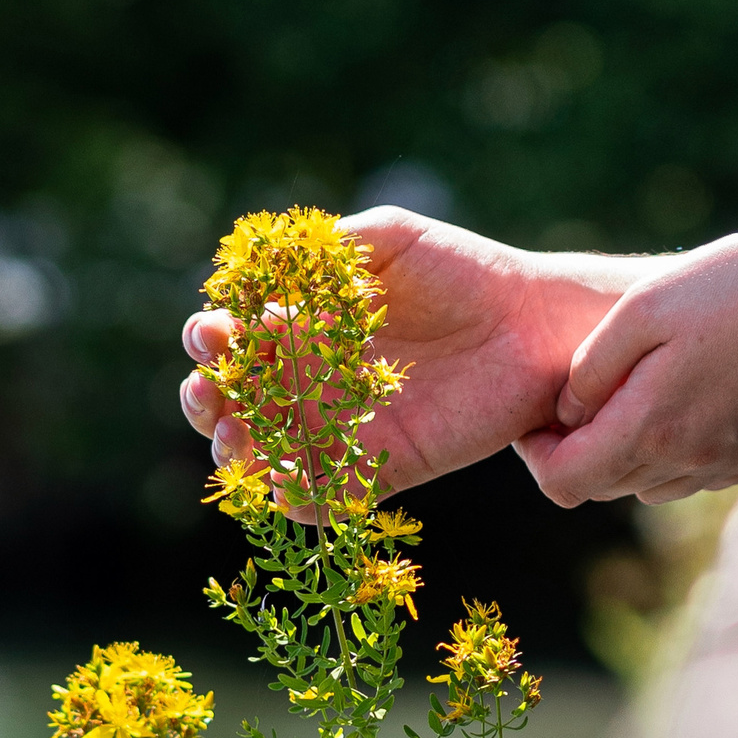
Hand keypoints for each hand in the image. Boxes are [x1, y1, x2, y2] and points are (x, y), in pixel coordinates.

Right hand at [179, 207, 644, 494]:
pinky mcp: (381, 465)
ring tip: (235, 438)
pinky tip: (282, 482)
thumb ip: (329, 252)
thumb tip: (272, 282)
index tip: (212, 331)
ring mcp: (342, 425)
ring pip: (264, 454)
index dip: (209, 337)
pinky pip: (323, 496)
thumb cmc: (461, 269)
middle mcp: (312, 377)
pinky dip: (293, 499)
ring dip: (234, 453)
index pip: (233, 337)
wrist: (533, 323)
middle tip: (210, 390)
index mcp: (305, 320)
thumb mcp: (389, 239)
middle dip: (205, 397)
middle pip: (233, 401)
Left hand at [520, 231, 737, 505]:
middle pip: (598, 487)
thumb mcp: (644, 308)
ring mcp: (719, 467)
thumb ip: (591, 367)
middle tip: (573, 398)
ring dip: (618, 452)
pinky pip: (682, 473)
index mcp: (649, 428)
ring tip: (622, 393)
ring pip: (640, 483)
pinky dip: (661, 449)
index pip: (562, 481)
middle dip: (574, 451)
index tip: (538, 413)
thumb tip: (564, 411)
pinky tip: (671, 397)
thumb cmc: (733, 291)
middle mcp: (683, 463)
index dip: (536, 453)